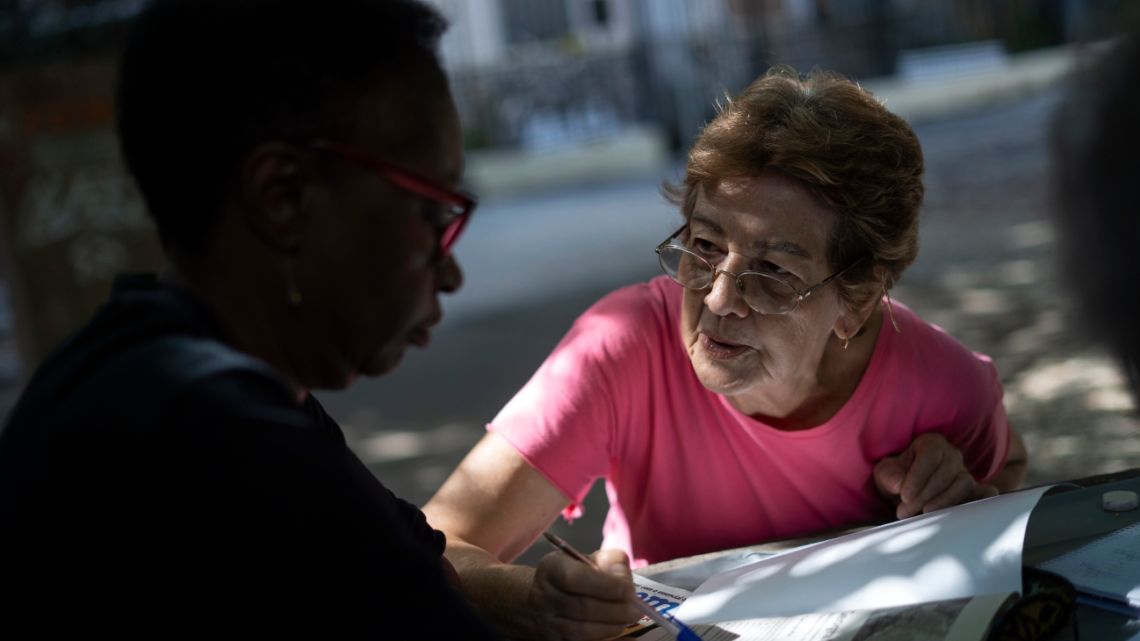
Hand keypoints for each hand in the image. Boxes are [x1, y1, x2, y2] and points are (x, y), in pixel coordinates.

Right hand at [527, 548, 642, 640]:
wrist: (534, 602)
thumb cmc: (568, 576)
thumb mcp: (584, 560)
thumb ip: (608, 561)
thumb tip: (625, 577)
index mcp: (551, 569)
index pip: (575, 578)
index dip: (605, 585)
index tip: (628, 589)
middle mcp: (544, 597)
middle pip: (582, 607)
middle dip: (615, 610)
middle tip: (636, 610)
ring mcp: (546, 623)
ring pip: (581, 631)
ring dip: (610, 627)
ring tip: (627, 620)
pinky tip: (624, 638)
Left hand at [873, 432, 997, 518]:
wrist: (906, 491)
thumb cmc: (896, 477)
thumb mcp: (885, 473)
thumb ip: (889, 476)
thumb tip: (898, 485)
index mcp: (931, 444)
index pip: (930, 456)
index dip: (918, 477)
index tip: (904, 496)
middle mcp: (952, 456)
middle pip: (945, 473)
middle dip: (925, 495)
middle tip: (905, 511)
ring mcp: (965, 473)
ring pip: (963, 484)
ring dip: (944, 502)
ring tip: (924, 514)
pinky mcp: (973, 491)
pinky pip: (982, 494)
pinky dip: (982, 500)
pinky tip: (974, 511)